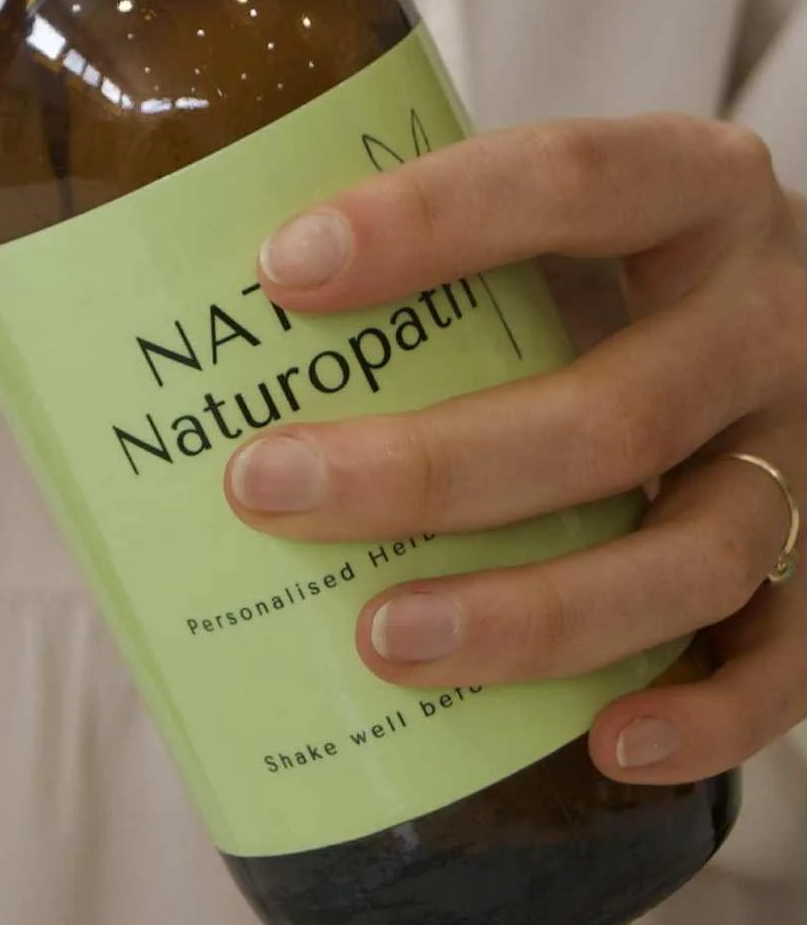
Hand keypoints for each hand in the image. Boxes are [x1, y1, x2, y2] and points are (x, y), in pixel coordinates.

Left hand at [224, 114, 806, 783]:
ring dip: (539, 613)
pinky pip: (787, 658)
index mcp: (688, 186)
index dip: (430, 222)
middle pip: (615, 409)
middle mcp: (767, 313)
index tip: (284, 270)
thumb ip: (427, 251)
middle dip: (433, 467)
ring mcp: (804, 444)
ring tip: (384, 641)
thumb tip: (180, 336)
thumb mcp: (549, 215)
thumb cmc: (613, 264)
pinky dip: (705, 714)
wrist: (771, 301)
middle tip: (267, 491)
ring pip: (697, 551)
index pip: (567, 181)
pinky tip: (601, 743)